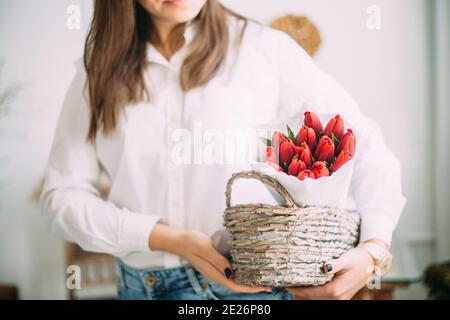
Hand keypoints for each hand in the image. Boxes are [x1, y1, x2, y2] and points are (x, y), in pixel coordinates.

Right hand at [149, 224, 270, 293]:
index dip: (250, 289)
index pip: (235, 286)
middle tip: (268, 282)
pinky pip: (229, 271)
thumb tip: (232, 272)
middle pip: (236, 284)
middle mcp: (215, 274)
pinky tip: (246, 266)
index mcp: (213, 273)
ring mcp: (213, 269)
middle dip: (252, 286)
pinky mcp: (213, 263)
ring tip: (260, 276)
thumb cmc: (191, 242)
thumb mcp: (206, 248)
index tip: (264, 287)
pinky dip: (239, 271)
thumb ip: (219, 261)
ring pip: (233, 279)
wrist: (177, 239)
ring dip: (247, 279)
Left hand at [287, 246, 375, 299]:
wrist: (372, 262)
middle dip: (301, 293)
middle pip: (314, 298)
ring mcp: (342, 298)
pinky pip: (326, 298)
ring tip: (295, 288)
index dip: (298, 290)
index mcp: (336, 289)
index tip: (287, 285)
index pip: (312, 293)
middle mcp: (339, 297)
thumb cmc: (358, 258)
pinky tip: (308, 289)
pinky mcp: (343, 296)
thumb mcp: (346, 259)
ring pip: (319, 300)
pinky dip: (316, 295)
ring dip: (308, 295)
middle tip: (288, 286)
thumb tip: (325, 267)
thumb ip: (335, 264)